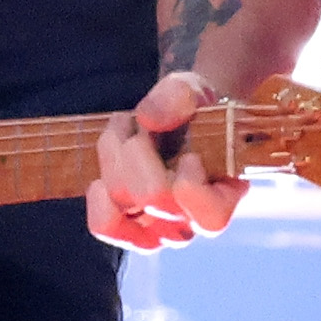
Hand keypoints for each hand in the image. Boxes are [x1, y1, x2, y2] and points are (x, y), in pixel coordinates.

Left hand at [90, 71, 246, 249]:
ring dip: (113, 156)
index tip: (190, 155)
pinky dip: (98, 195)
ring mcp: (158, 229)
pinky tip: (105, 172)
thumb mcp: (193, 90)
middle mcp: (191, 223)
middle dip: (139, 147)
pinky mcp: (129, 227)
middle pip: (153, 197)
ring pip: (121, 200)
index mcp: (222, 198)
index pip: (209, 217)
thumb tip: (149, 118)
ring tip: (123, 129)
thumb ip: (180, 96)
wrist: (176, 124)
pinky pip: (105, 225)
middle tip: (142, 123)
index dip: (191, 185)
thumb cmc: (192, 111)